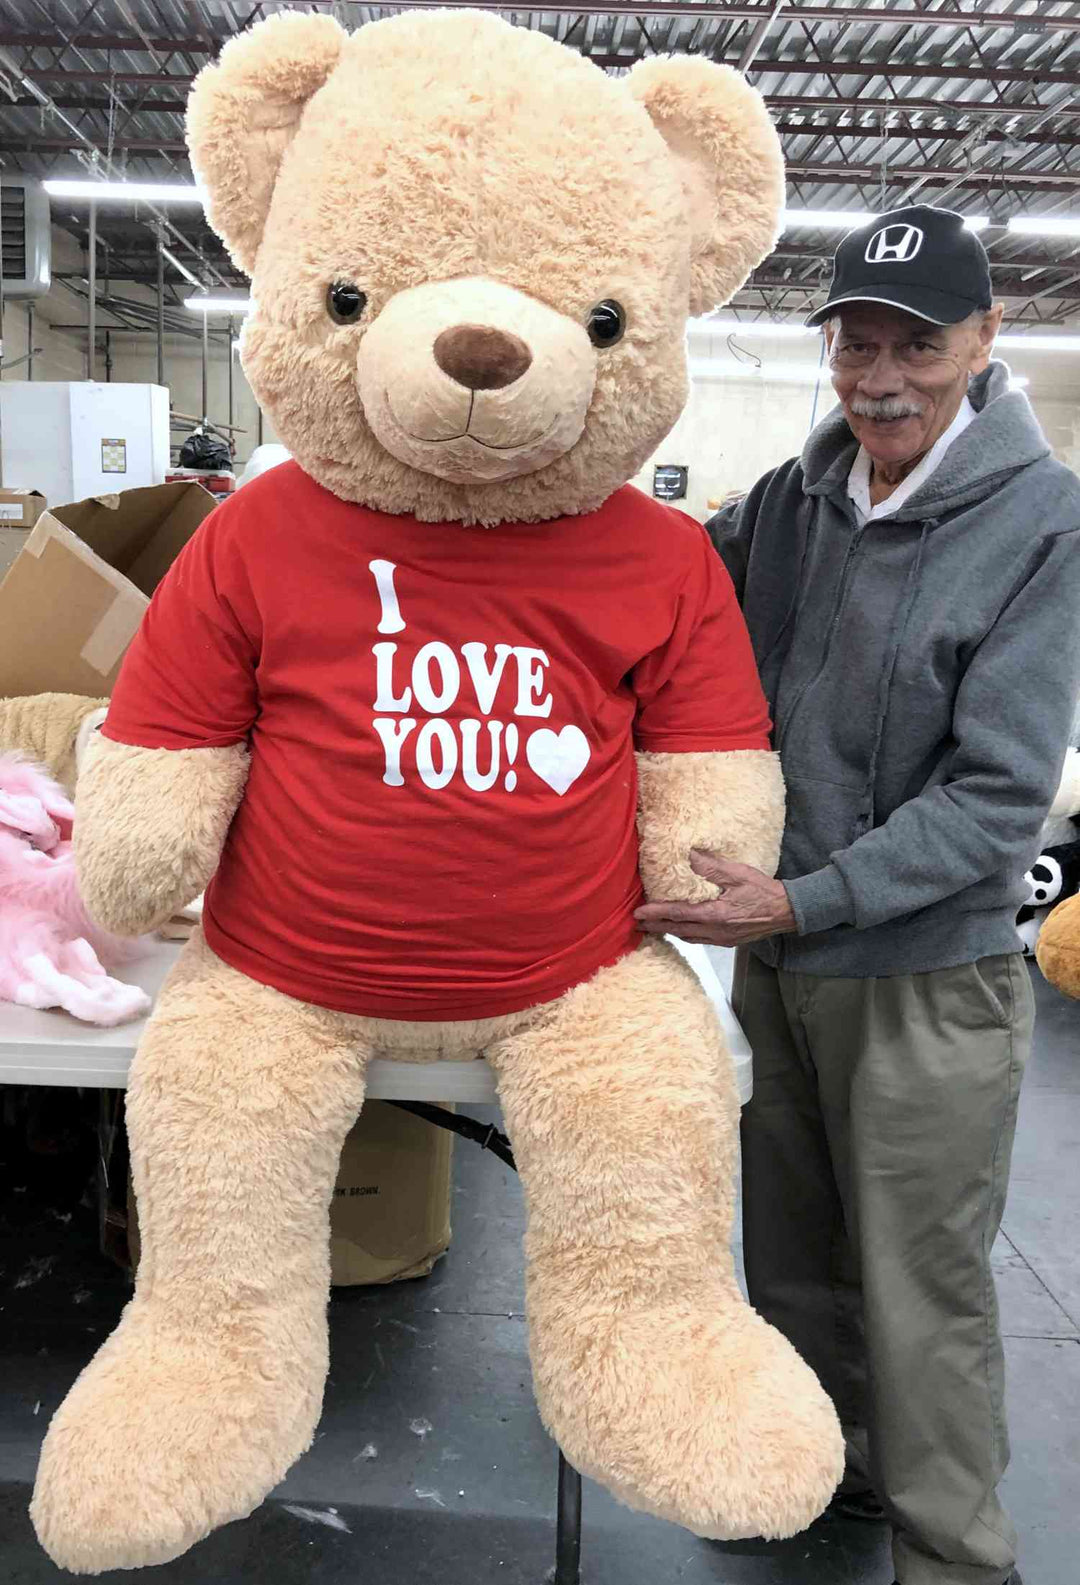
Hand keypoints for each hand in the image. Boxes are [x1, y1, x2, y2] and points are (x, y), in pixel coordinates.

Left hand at [635, 850, 796, 947]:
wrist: (787, 912)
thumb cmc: (764, 891)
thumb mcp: (738, 874)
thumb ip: (711, 867)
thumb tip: (689, 856)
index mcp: (715, 915)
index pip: (678, 914)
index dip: (656, 914)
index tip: (638, 913)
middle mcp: (715, 931)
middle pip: (678, 930)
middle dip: (656, 926)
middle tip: (637, 924)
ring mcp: (722, 939)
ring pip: (688, 937)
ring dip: (669, 932)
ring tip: (654, 927)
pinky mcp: (728, 941)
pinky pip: (700, 940)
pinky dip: (685, 935)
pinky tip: (681, 930)